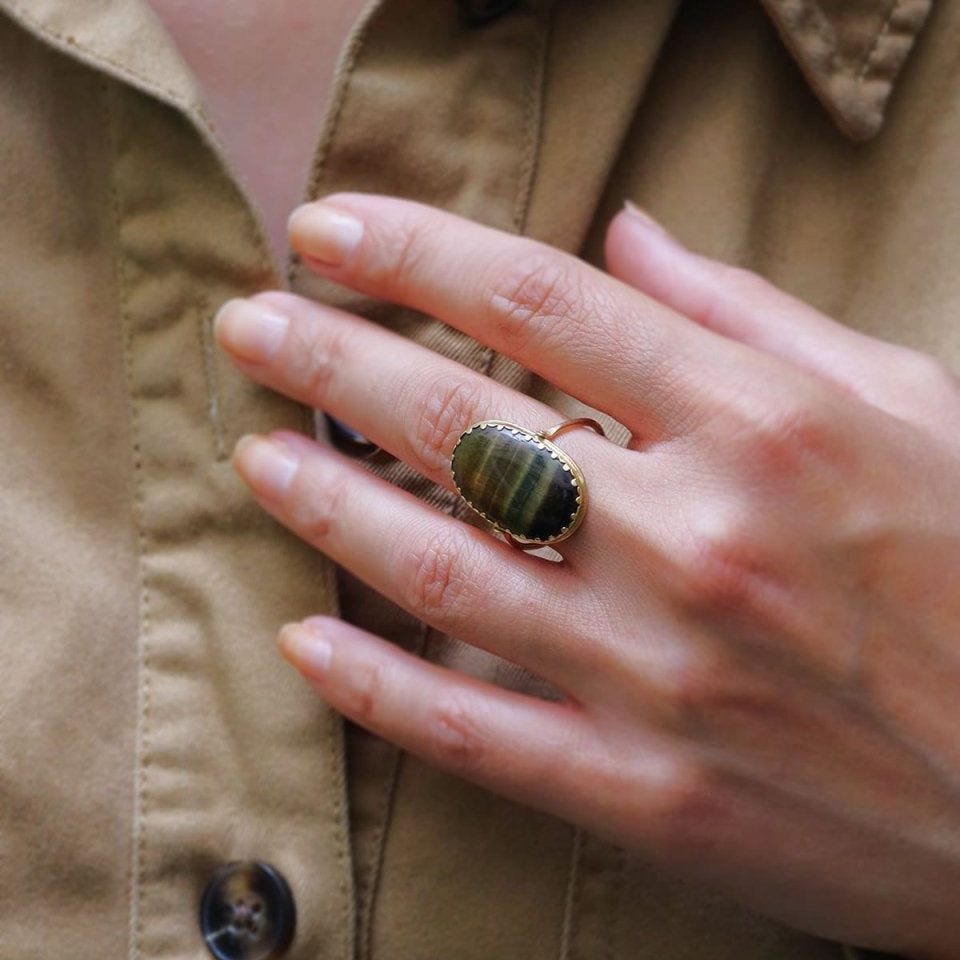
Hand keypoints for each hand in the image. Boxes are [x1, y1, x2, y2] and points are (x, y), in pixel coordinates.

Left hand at [214, 195, 959, 958]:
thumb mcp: (904, 405)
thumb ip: (752, 312)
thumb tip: (629, 233)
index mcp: (766, 425)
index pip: (543, 302)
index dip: (415, 252)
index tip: (326, 230)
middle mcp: (696, 540)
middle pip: (463, 421)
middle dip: (333, 359)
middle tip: (252, 327)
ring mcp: (660, 675)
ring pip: (442, 570)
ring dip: (326, 504)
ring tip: (257, 455)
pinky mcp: (645, 792)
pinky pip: (474, 730)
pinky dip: (375, 687)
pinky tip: (305, 642)